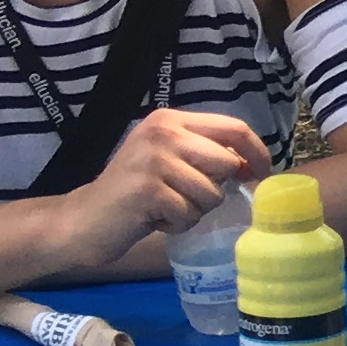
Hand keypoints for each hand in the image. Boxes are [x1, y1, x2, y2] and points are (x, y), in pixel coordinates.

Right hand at [62, 110, 271, 270]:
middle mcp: (162, 132)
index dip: (258, 153)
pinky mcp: (147, 189)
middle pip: (227, 164)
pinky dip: (177, 225)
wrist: (85, 219)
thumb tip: (255, 165)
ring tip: (164, 207)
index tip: (261, 175)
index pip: (235, 128)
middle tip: (183, 197)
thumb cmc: (138, 192)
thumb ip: (207, 155)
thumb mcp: (172, 161)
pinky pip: (189, 214)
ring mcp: (153, 159)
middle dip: (214, 190)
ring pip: (211, 193)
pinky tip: (153, 218)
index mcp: (171, 120)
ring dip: (193, 211)